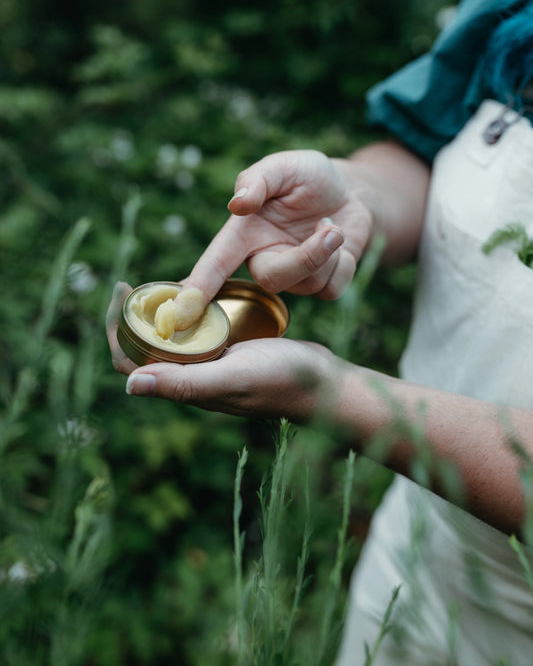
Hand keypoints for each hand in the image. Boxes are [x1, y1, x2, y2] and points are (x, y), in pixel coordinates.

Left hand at [106, 282, 337, 419]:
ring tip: (159, 285)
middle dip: (134, 317)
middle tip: (135, 284)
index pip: (133, 364)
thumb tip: (129, 385)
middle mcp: (194, 378)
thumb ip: (184, 383)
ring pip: (173, 340)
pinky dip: (190, 313)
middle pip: (148, 349)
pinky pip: (200, 333)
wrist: (325, 383)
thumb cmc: (282, 381)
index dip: (119, 331)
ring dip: (160, 314)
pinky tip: (197, 292)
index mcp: (186, 388)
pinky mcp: (231, 353)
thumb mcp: (232, 377)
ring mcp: (213, 365)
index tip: (121, 294)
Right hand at [182, 150, 372, 305]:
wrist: (350, 191)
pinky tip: (340, 241)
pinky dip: (344, 261)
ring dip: (330, 252)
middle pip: (272, 280)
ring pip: (308, 284)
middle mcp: (263, 259)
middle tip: (332, 229)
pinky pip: (331, 289)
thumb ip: (258, 179)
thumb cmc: (308, 176)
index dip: (197, 289)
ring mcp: (292, 278)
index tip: (180, 313)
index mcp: (243, 234)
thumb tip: (237, 203)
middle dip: (306, 258)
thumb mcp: (284, 166)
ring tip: (332, 224)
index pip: (215, 264)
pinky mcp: (320, 287)